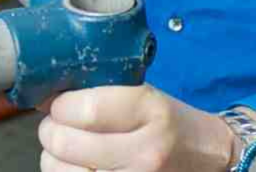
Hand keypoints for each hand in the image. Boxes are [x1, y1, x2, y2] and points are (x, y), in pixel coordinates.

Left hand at [37, 85, 237, 171]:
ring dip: (54, 157)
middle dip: (51, 130)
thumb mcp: (145, 93)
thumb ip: (101, 91)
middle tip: (58, 126)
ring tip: (69, 149)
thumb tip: (47, 96)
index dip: (60, 105)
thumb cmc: (168, 121)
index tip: (59, 104)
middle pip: (65, 143)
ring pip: (59, 171)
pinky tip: (79, 167)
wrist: (208, 156)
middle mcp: (145, 152)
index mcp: (150, 111)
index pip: (85, 109)